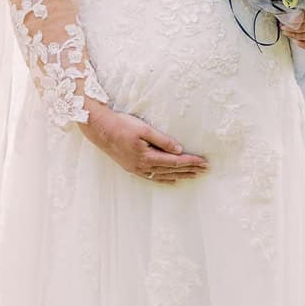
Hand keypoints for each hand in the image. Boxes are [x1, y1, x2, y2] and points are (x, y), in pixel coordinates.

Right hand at [81, 103, 208, 183]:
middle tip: (205, 170)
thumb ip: (162, 140)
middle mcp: (143, 166)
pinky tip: (172, 180)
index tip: (203, 162)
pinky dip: (165, 179)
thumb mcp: (144, 129)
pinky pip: (152, 177)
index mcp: (147, 156)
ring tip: (194, 176)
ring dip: (180, 175)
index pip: (175, 161)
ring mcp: (136, 169)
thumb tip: (178, 149)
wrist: (99, 129)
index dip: (190, 162)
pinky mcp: (131, 168)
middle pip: (171, 170)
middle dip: (189, 170)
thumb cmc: (121, 125)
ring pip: (163, 175)